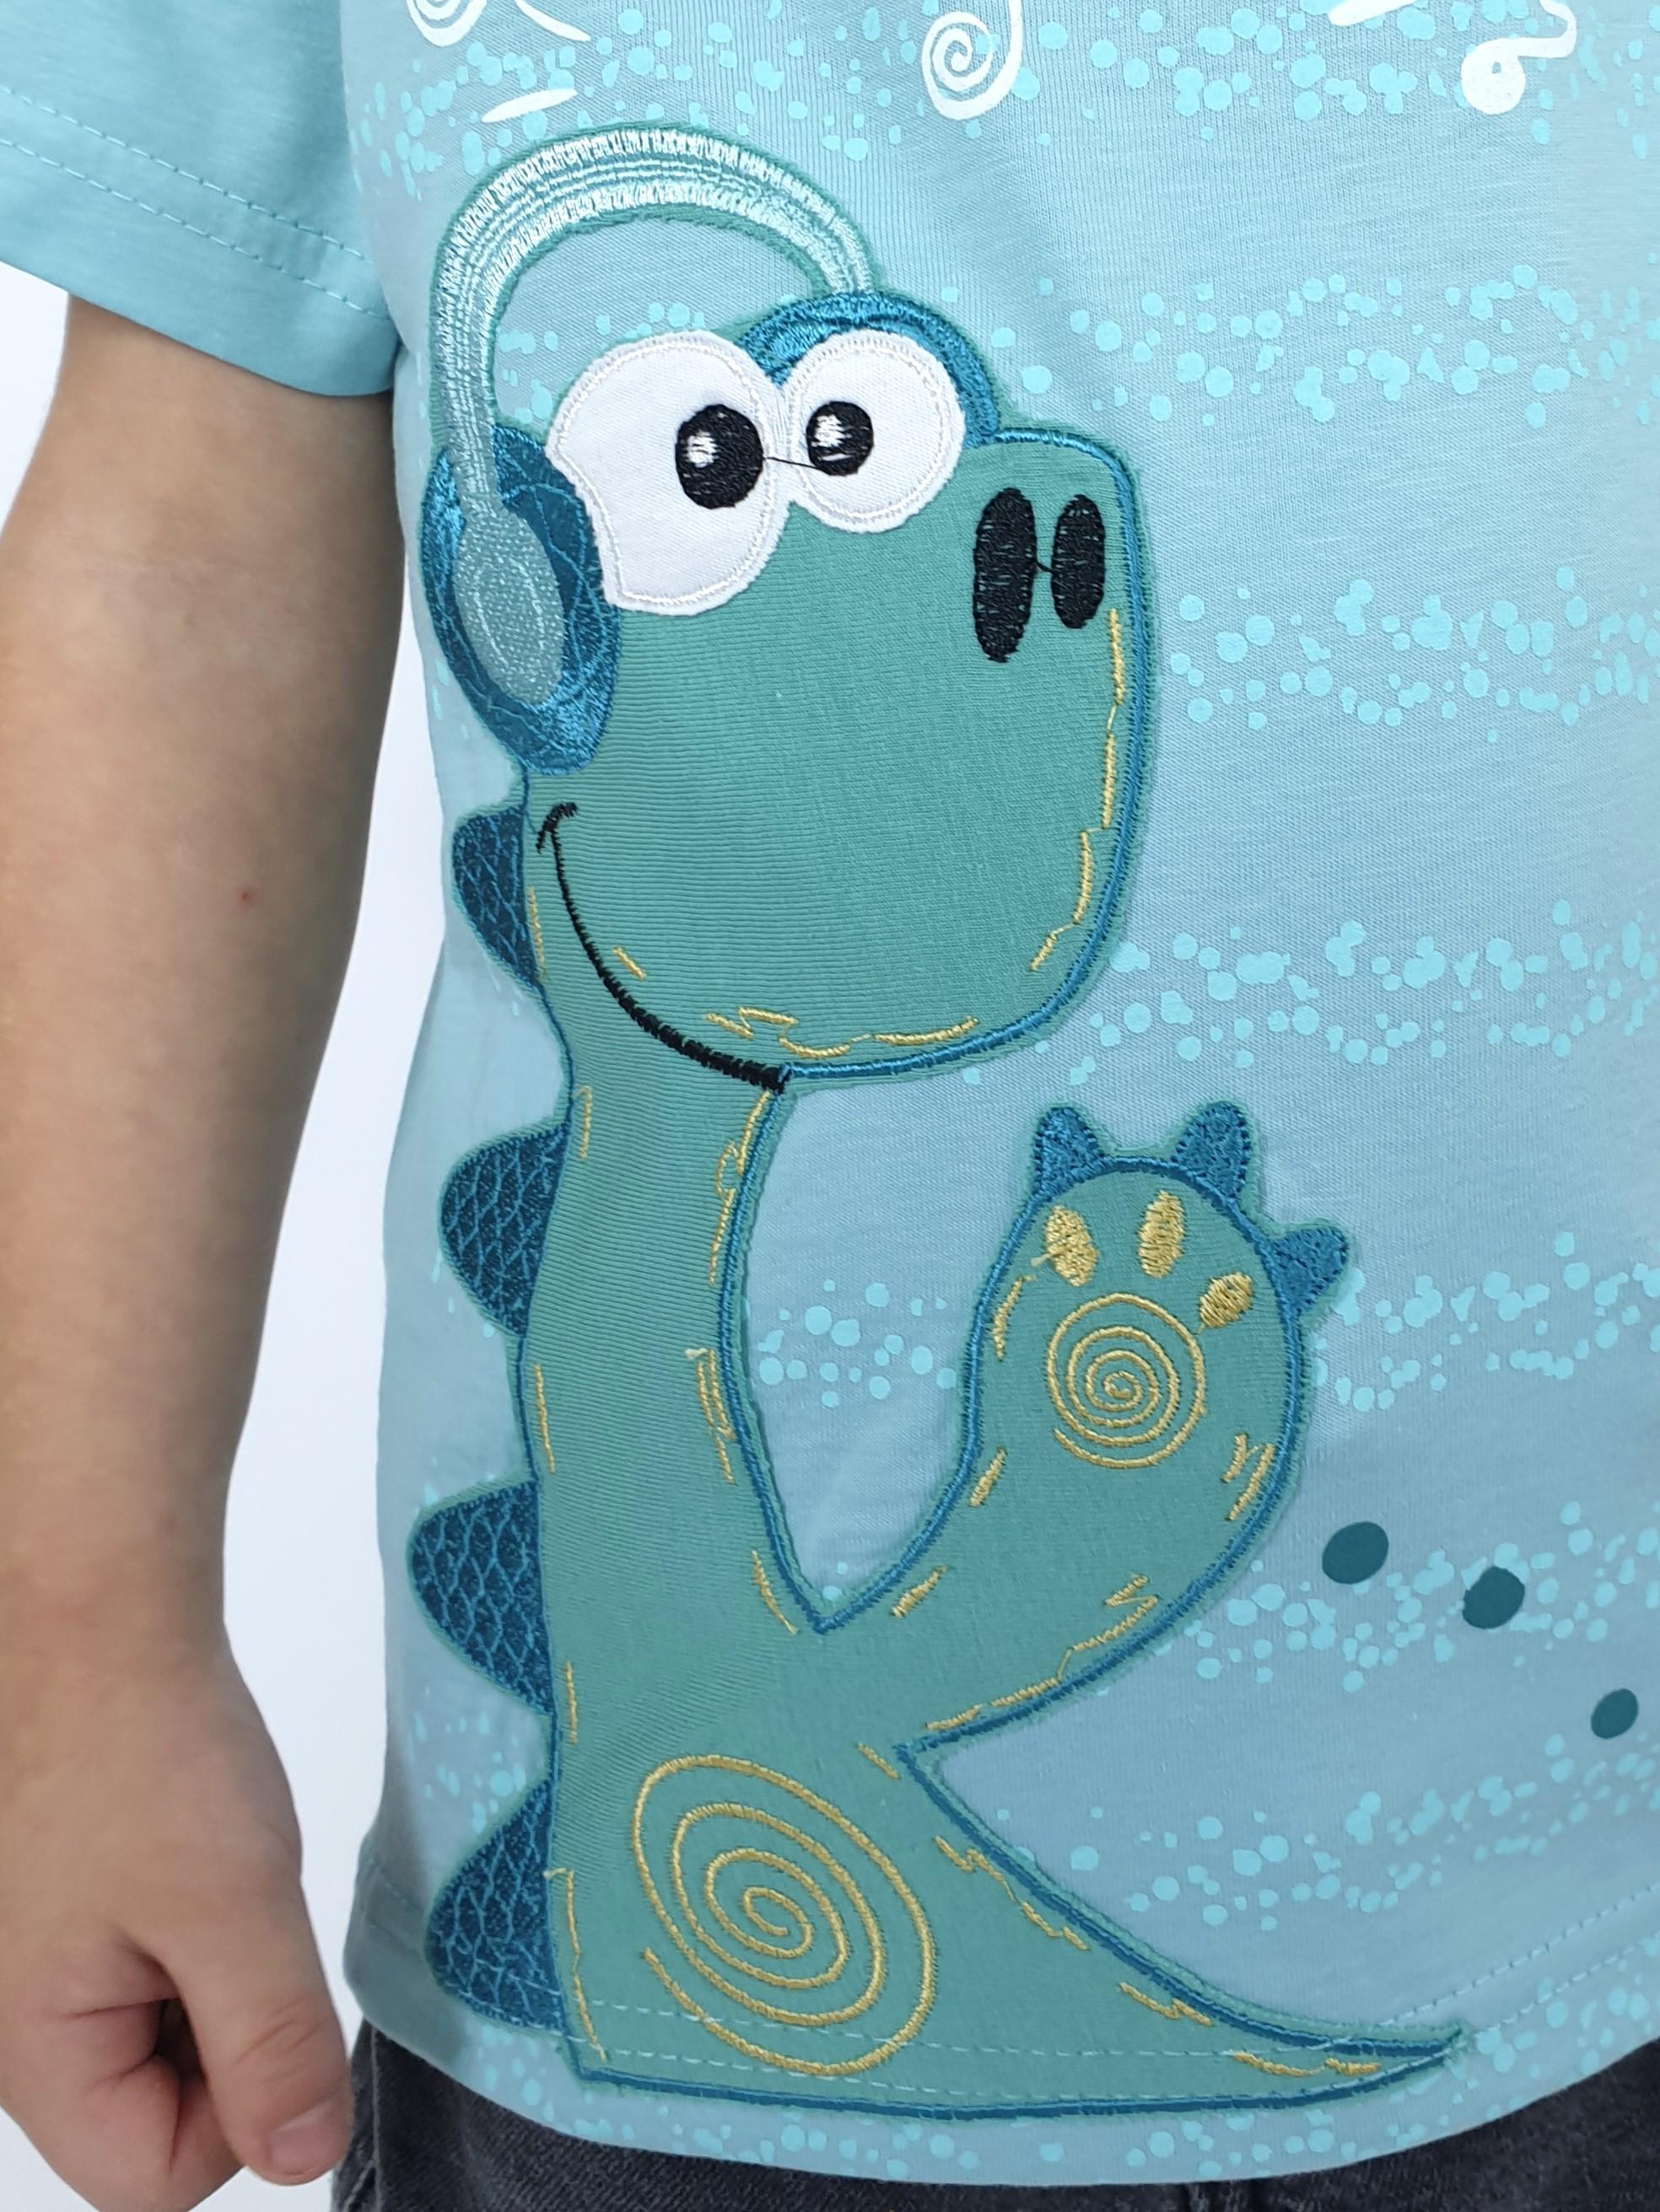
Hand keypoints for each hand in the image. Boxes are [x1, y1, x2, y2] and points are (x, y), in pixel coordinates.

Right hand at [0, 1641, 352, 2209]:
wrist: (96, 1621)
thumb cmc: (146, 1747)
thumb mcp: (235, 1906)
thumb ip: (271, 2046)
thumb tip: (305, 2158)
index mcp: (30, 2052)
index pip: (158, 2178)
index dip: (247, 2109)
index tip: (269, 1997)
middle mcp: (10, 2030)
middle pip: (154, 2117)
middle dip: (227, 2033)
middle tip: (239, 1920)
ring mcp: (29, 1971)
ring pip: (155, 2043)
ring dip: (212, 1977)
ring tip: (211, 1877)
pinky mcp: (55, 1920)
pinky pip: (139, 1976)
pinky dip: (187, 1933)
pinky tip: (190, 1858)